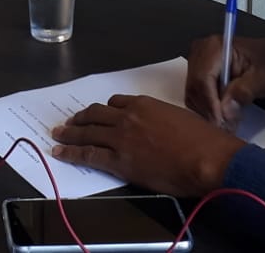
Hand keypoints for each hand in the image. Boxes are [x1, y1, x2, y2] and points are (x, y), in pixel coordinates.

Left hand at [50, 95, 242, 196]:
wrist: (206, 159)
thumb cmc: (202, 139)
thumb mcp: (180, 117)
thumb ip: (162, 119)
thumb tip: (159, 128)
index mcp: (144, 105)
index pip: (116, 103)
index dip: (104, 110)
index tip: (97, 115)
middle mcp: (127, 117)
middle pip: (96, 115)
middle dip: (80, 118)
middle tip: (69, 122)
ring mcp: (121, 138)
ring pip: (87, 132)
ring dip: (69, 133)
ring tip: (58, 134)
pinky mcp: (118, 161)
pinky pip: (88, 154)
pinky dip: (71, 153)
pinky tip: (60, 153)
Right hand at [186, 33, 264, 128]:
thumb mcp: (262, 77)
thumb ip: (244, 91)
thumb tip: (225, 109)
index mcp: (215, 47)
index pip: (203, 78)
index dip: (210, 103)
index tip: (221, 122)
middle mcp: (200, 52)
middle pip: (194, 88)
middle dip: (210, 111)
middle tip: (227, 127)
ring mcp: (196, 62)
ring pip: (192, 95)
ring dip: (207, 112)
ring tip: (227, 123)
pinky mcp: (196, 74)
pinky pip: (194, 96)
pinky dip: (206, 109)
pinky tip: (221, 115)